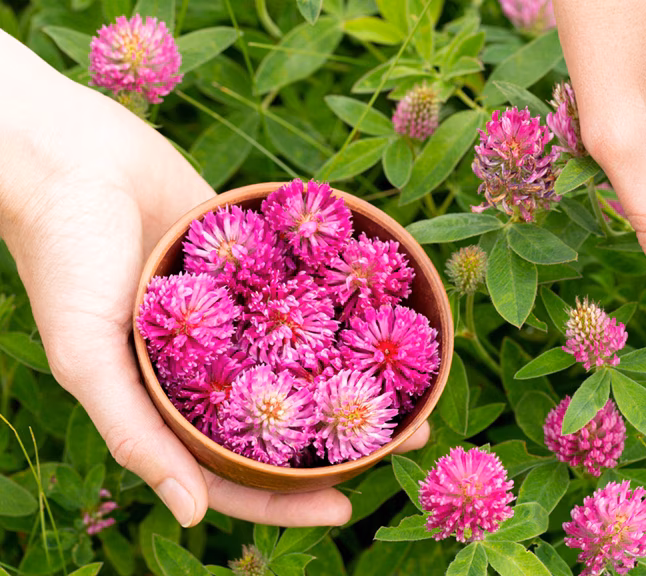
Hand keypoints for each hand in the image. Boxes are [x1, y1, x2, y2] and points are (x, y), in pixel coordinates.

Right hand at [0, 31, 429, 526]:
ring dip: (353, 371)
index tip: (345, 508)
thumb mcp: (89, 356)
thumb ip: (136, 435)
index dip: (285, 497)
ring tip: (413, 385)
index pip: (232, 468)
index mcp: (167, 397)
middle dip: (340, 438)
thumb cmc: (66, 258)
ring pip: (303, 353)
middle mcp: (206, 360)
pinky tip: (388, 312)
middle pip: (282, 415)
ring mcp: (233, 310)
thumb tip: (192, 516)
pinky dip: (341, 305)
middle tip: (407, 442)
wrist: (74, 156)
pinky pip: (304, 289)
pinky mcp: (251, 258)